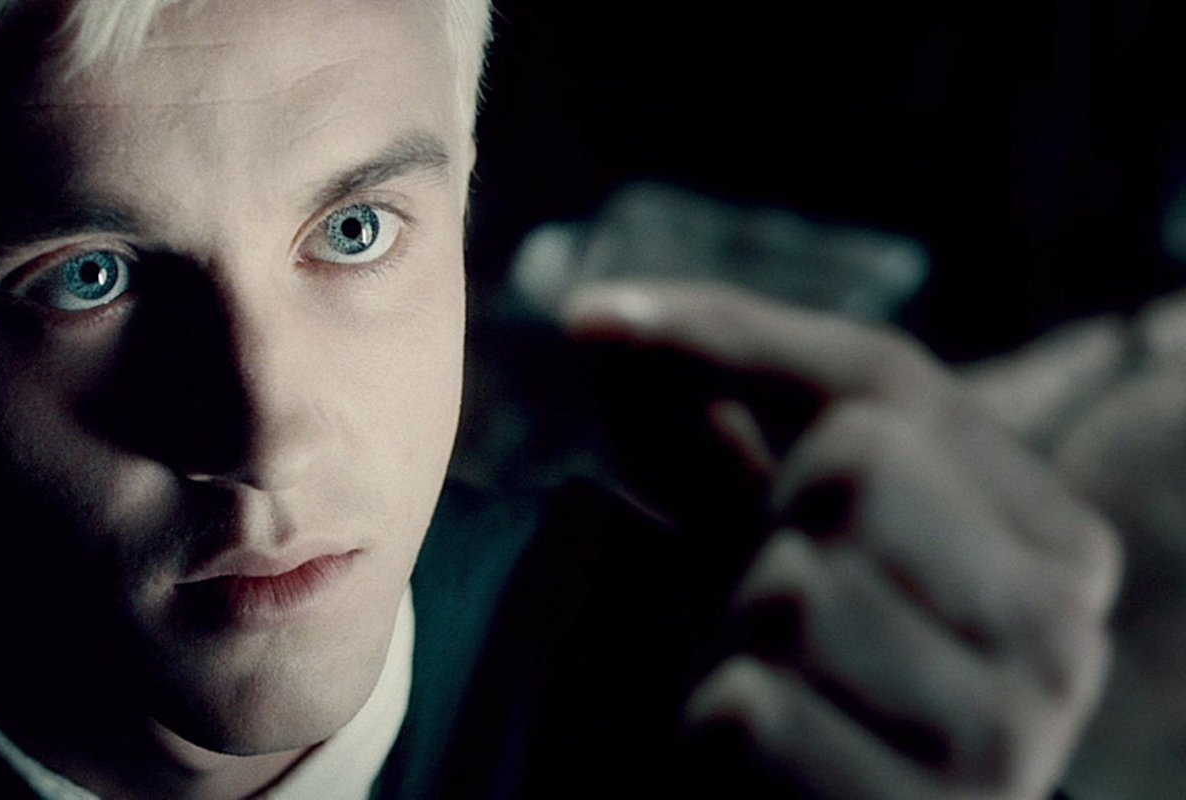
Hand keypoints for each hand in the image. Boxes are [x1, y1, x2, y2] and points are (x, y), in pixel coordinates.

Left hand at [564, 280, 1121, 799]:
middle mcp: (1061, 643)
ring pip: (792, 593)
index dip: (723, 349)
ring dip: (725, 639)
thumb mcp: (771, 508)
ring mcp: (1003, 750)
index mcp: (1058, 547)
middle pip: (851, 473)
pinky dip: (704, 731)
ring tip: (763, 689)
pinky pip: (744, 714)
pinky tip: (744, 768)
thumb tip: (592, 317)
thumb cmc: (789, 655)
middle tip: (756, 609)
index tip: (600, 336)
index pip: (881, 387)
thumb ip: (717, 388)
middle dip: (755, 529)